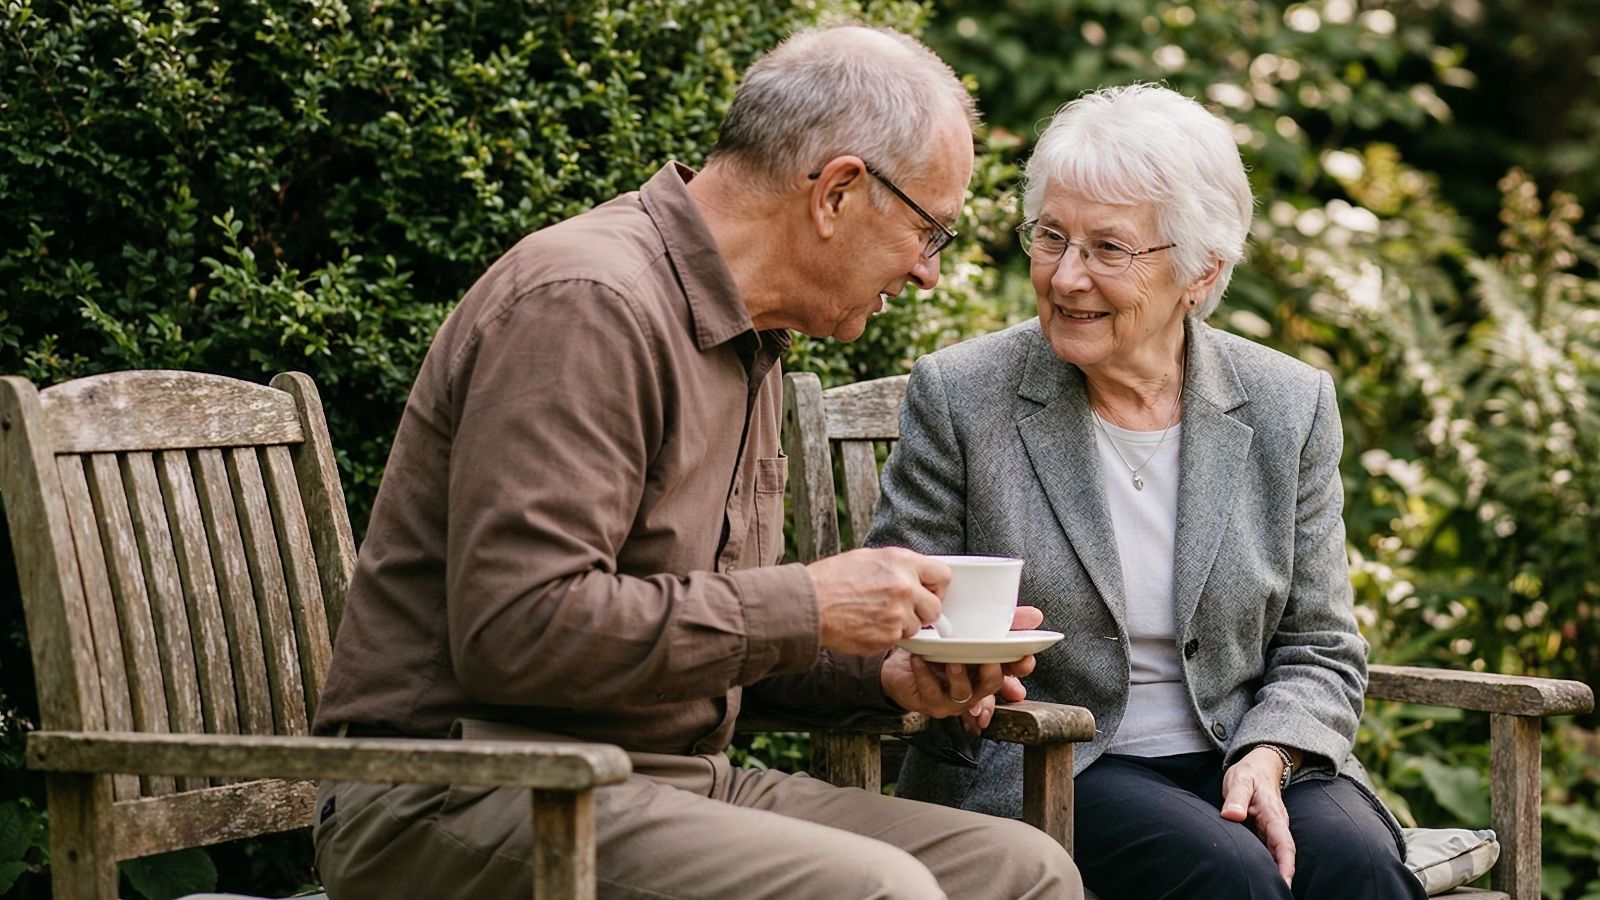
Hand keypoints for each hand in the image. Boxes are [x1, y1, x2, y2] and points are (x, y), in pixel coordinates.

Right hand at [808, 548, 948, 655]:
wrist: (809, 604)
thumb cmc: (831, 579)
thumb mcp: (868, 558)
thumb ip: (897, 566)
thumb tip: (914, 575)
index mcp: (901, 562)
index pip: (943, 575)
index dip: (937, 587)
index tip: (928, 592)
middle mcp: (905, 587)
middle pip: (935, 607)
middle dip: (923, 612)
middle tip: (905, 610)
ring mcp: (898, 614)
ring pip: (916, 627)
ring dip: (902, 626)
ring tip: (875, 616)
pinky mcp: (888, 636)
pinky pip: (898, 640)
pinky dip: (886, 636)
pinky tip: (867, 626)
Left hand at [880, 607, 1042, 733]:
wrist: (903, 666)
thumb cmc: (939, 651)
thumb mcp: (970, 633)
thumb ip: (1003, 624)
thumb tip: (1035, 616)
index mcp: (987, 671)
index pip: (1013, 671)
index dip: (1022, 666)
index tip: (1027, 657)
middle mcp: (975, 688)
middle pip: (991, 684)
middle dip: (992, 673)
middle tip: (989, 659)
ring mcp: (954, 699)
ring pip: (964, 692)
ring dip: (959, 676)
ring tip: (953, 661)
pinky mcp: (931, 702)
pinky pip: (930, 690)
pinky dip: (925, 674)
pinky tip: (920, 660)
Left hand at [1220, 746, 1295, 885]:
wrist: (1259, 767)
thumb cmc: (1249, 773)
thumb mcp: (1240, 780)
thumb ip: (1236, 797)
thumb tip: (1232, 815)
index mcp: (1274, 816)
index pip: (1284, 845)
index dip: (1286, 866)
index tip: (1285, 883)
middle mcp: (1276, 827)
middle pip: (1282, 857)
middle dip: (1281, 878)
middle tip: (1272, 894)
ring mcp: (1271, 831)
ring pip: (1274, 857)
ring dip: (1272, 874)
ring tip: (1264, 890)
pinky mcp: (1264, 834)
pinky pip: (1266, 852)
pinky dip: (1264, 865)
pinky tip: (1255, 877)